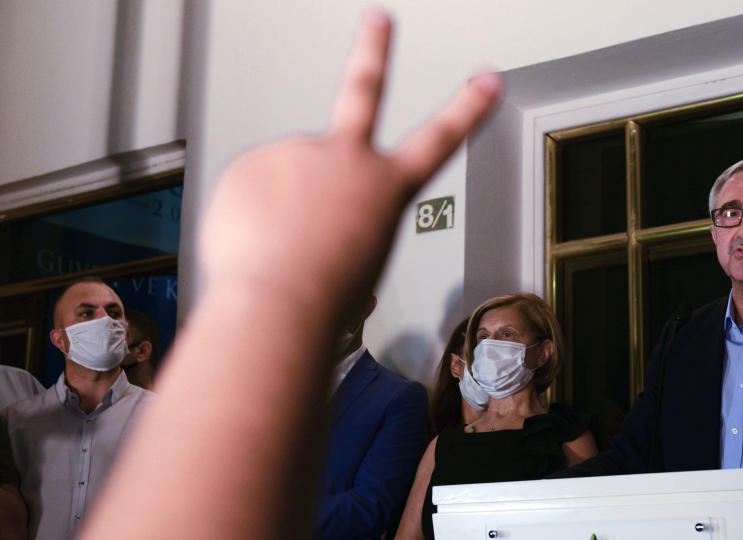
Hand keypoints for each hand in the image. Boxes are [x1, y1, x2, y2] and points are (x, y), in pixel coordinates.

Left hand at [199, 10, 500, 326]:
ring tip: (282, 249)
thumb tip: (325, 237)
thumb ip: (351, 237)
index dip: (468, 108)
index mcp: (387, 187)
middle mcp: (346, 158)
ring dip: (283, 207)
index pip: (440, 140)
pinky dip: (251, 216)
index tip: (488, 79)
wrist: (277, 304)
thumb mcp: (363, 272)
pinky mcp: (251, 164)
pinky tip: (258, 243)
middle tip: (379, 20)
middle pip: (363, 90)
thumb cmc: (324, 298)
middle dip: (375, 51)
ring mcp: (296, 155)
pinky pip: (251, 190)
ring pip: (288, 176)